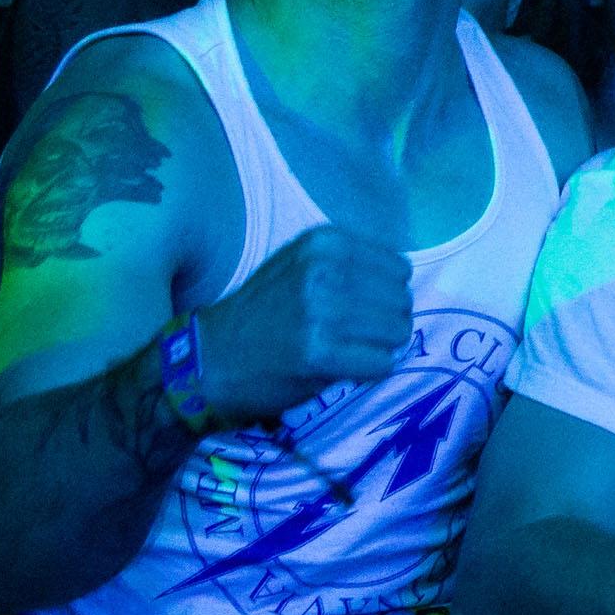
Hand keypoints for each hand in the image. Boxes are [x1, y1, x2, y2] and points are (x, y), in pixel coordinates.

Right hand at [190, 223, 413, 424]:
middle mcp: (325, 270)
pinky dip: (370, 371)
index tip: (362, 309)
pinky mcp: (320, 352)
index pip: (399, 268)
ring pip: (398, 332)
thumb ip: (348, 264)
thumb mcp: (300, 265)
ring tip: (349, 351)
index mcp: (324, 243)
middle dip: (388, 323)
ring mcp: (322, 311)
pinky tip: (343, 369)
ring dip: (381, 348)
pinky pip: (382, 363)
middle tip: (357, 337)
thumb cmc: (262, 313)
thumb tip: (402, 280)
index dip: (386, 295)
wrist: (211, 358)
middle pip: (401, 301)